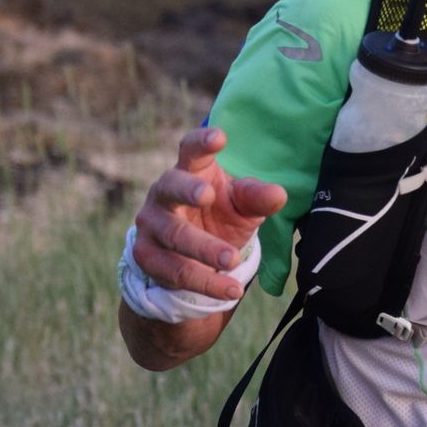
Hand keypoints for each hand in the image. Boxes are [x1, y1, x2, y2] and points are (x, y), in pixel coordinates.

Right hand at [133, 125, 286, 299]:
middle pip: (170, 187)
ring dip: (204, 249)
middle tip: (207, 194)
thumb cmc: (220, 216)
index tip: (220, 136)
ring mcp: (152, 224)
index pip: (191, 150)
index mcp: (190, 170)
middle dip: (187, 190)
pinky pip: (176, 270)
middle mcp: (164, 193)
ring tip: (232, 260)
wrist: (192, 257)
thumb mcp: (243, 206)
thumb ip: (258, 198)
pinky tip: (230, 289)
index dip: (202, 142)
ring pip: (175, 235)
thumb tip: (279, 195)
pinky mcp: (147, 255)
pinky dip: (206, 282)